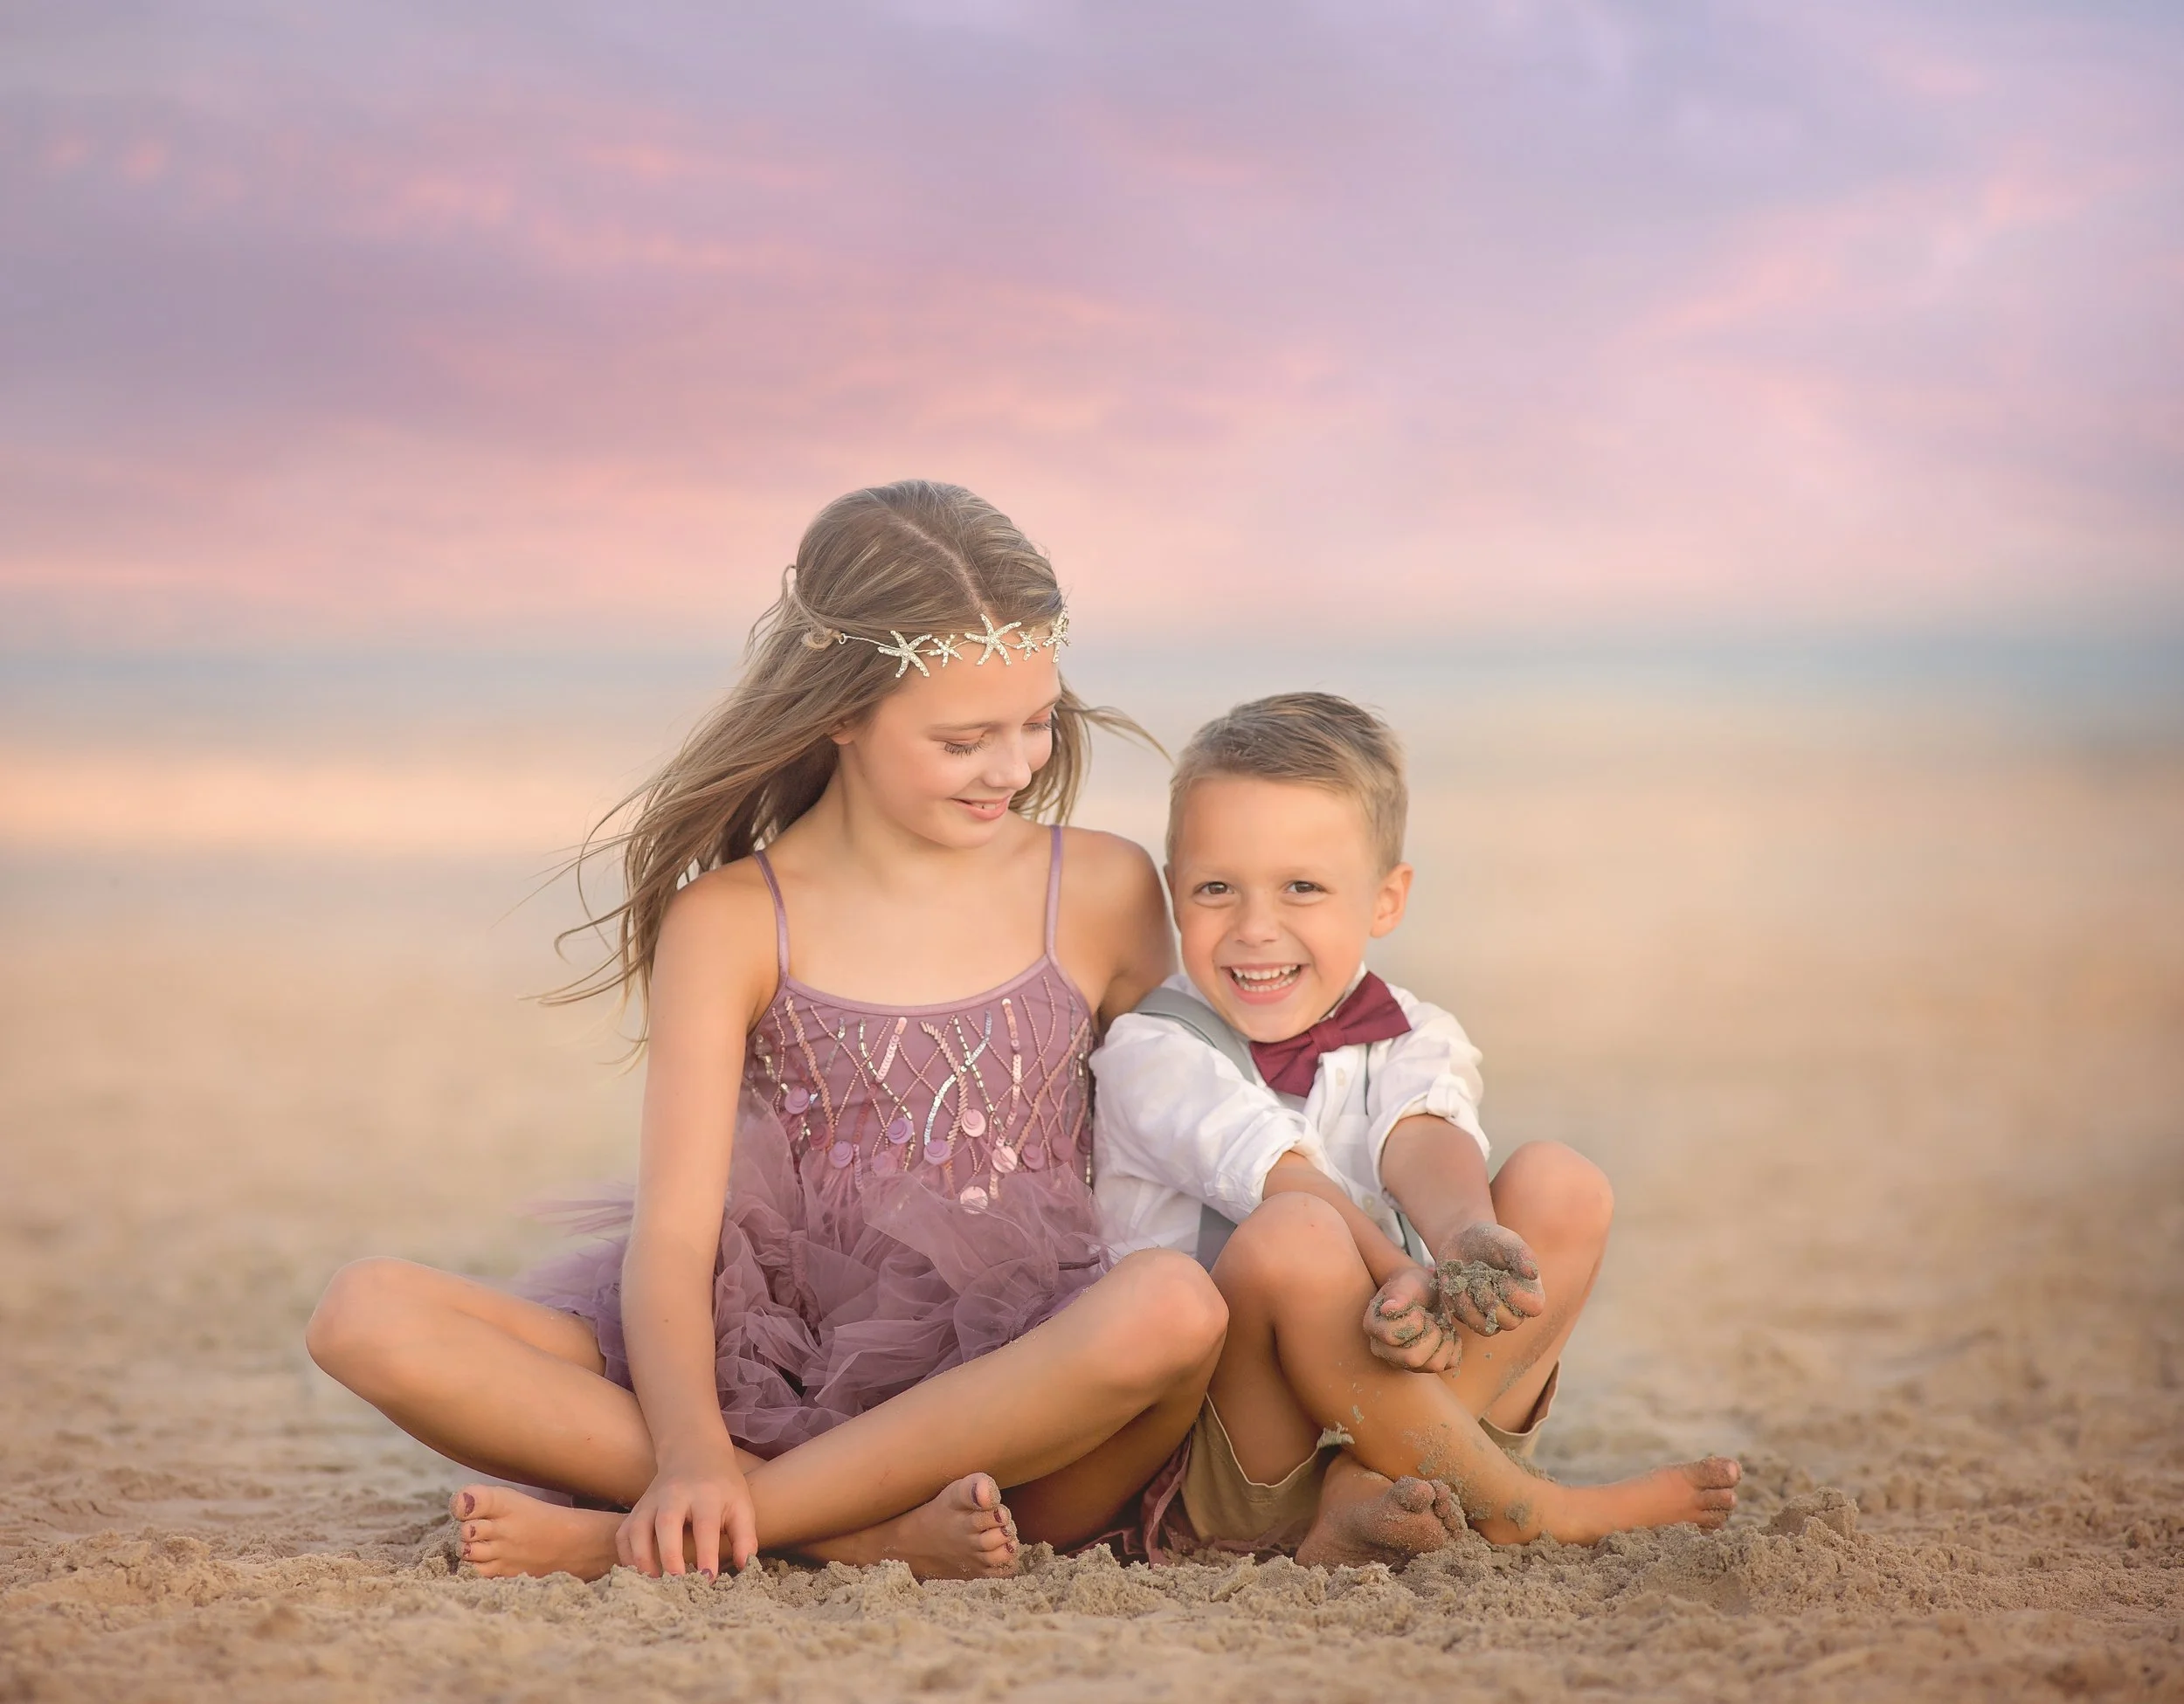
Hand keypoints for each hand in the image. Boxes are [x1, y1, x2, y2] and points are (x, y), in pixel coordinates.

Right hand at [617, 1441, 756, 1579]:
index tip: (709, 1580)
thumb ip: (745, 1537)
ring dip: (642, 1560)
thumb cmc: (722, 1487)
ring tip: (655, 1586)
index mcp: (705, 1494)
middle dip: (670, 1555)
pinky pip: (623, 1534)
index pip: (705, 1525)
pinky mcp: (636, 1509)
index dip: (707, 1554)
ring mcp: (651, 1501)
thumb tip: (744, 1567)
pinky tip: (639, 1575)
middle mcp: (675, 1495)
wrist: (694, 1453)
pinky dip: (626, 1557)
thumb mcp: (741, 1505)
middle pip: (666, 1523)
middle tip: (678, 1585)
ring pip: (637, 1529)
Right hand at [1364, 1264, 1461, 1371]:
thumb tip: (1387, 1309)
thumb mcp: (1407, 1283)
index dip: (1413, 1323)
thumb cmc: (1412, 1285)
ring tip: (1439, 1324)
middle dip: (1431, 1335)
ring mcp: (1404, 1362)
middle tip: (1431, 1319)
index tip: (1418, 1310)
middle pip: (1412, 1359)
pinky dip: (1454, 1346)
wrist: (1424, 1291)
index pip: (1392, 1337)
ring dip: (1444, 1340)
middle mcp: (1385, 1350)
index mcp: (1374, 1327)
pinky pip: (1449, 1365)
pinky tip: (1447, 1332)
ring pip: (1434, 1365)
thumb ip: (1399, 1294)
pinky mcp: (1425, 1366)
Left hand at [1431, 1222, 1545, 1336]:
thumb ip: (1521, 1254)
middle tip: (1480, 1279)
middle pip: (1510, 1323)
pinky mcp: (1472, 1317)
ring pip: (1486, 1328)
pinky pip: (1466, 1322)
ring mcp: (1492, 1315)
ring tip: (1466, 1280)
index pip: (1534, 1307)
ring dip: (1472, 1303)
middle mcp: (1514, 1308)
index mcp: (1530, 1290)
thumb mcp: (1506, 1241)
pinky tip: (1458, 1285)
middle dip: (1491, 1300)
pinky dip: (1459, 1303)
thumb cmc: (1490, 1240)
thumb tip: (1533, 1274)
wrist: (1462, 1241)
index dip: (1517, 1295)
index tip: (1502, 1276)